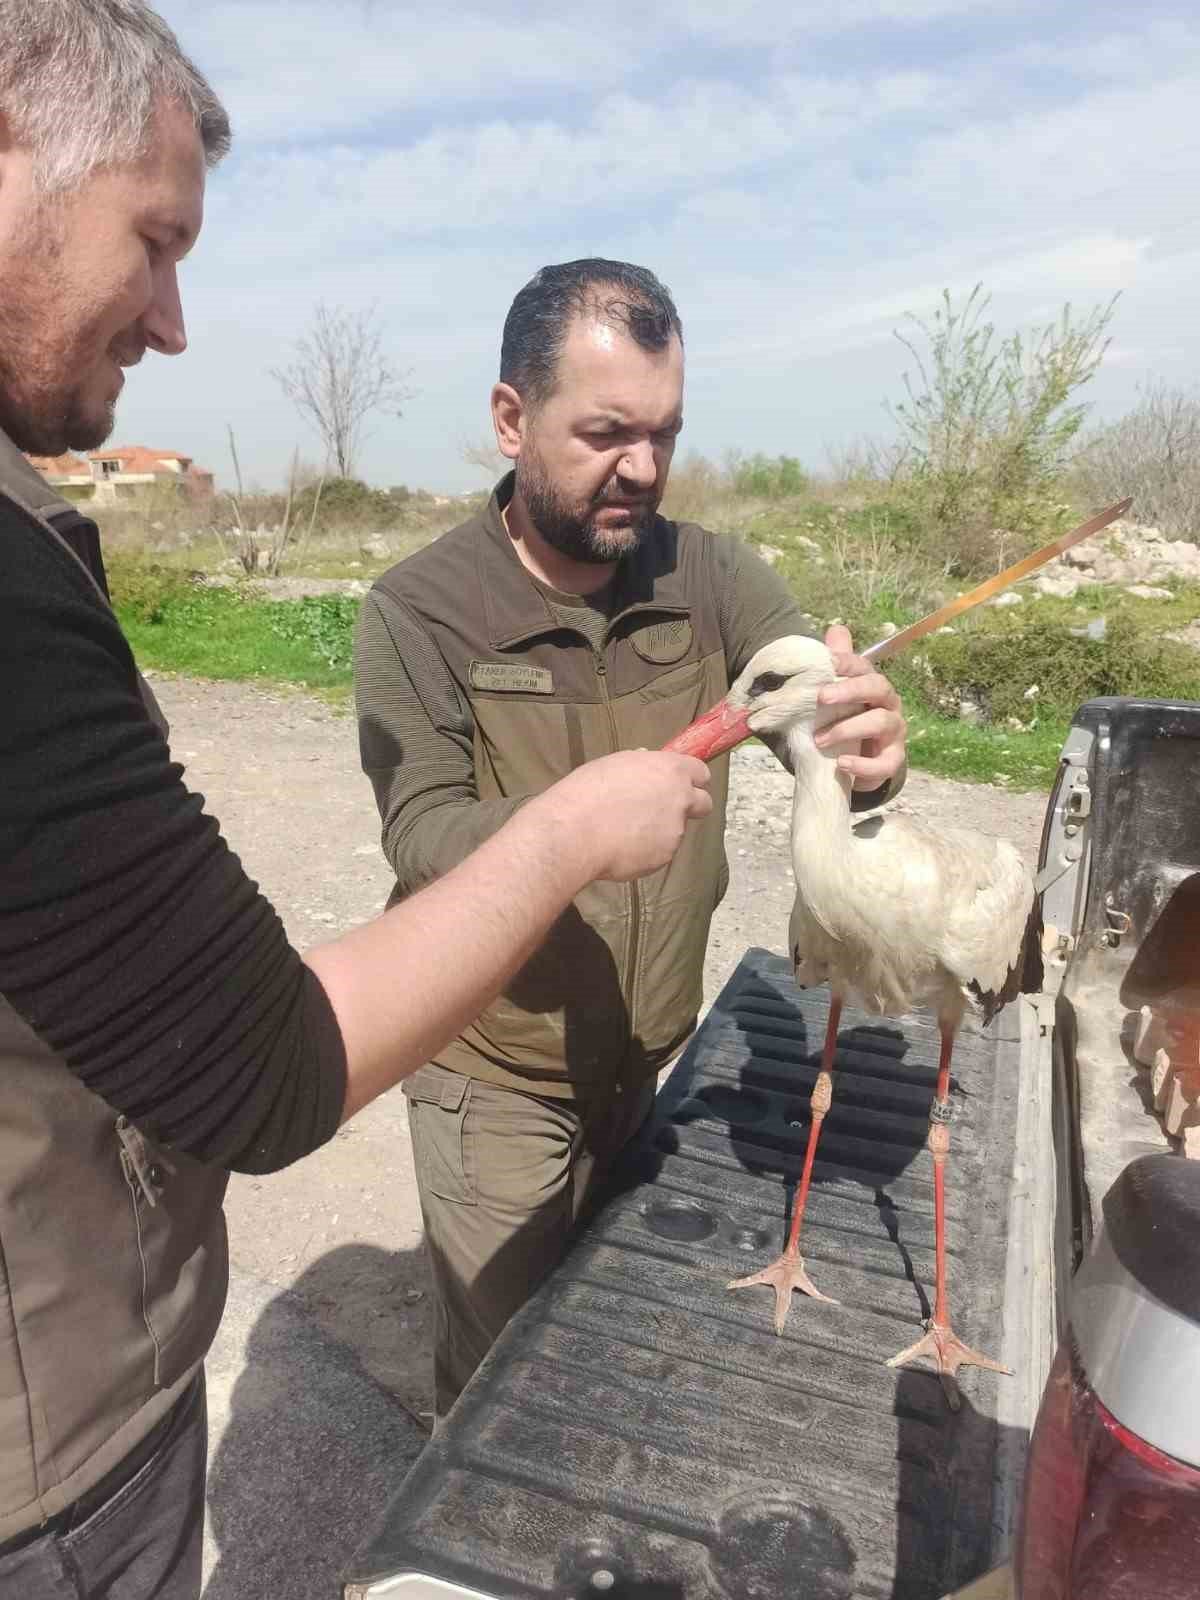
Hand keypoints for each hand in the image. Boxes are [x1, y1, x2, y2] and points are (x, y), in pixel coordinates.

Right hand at [544, 750, 712, 882]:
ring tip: (624, 831)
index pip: (701, 772)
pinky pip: (659, 851)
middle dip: (691, 807)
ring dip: (660, 830)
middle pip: (704, 803)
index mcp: (670, 770)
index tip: (681, 784)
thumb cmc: (587, 793)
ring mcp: (675, 830)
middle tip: (665, 810)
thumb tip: (646, 763)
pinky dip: (646, 850)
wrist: (575, 832)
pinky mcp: (664, 856)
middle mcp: (680, 799)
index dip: (691, 779)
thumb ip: (640, 766)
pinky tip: (621, 846)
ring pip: (676, 830)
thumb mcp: (615, 765)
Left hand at [815, 623, 906, 789]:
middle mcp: (888, 705)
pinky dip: (863, 764)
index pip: (865, 667)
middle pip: (878, 688)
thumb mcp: (839, 696)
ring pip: (881, 723)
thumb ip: (837, 666)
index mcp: (874, 687)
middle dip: (851, 690)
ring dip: (848, 729)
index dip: (848, 662)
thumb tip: (836, 629)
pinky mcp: (892, 760)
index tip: (828, 662)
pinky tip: (842, 763)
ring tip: (820, 740)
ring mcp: (893, 733)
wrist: (860, 763)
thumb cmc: (849, 722)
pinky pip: (884, 763)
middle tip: (821, 697)